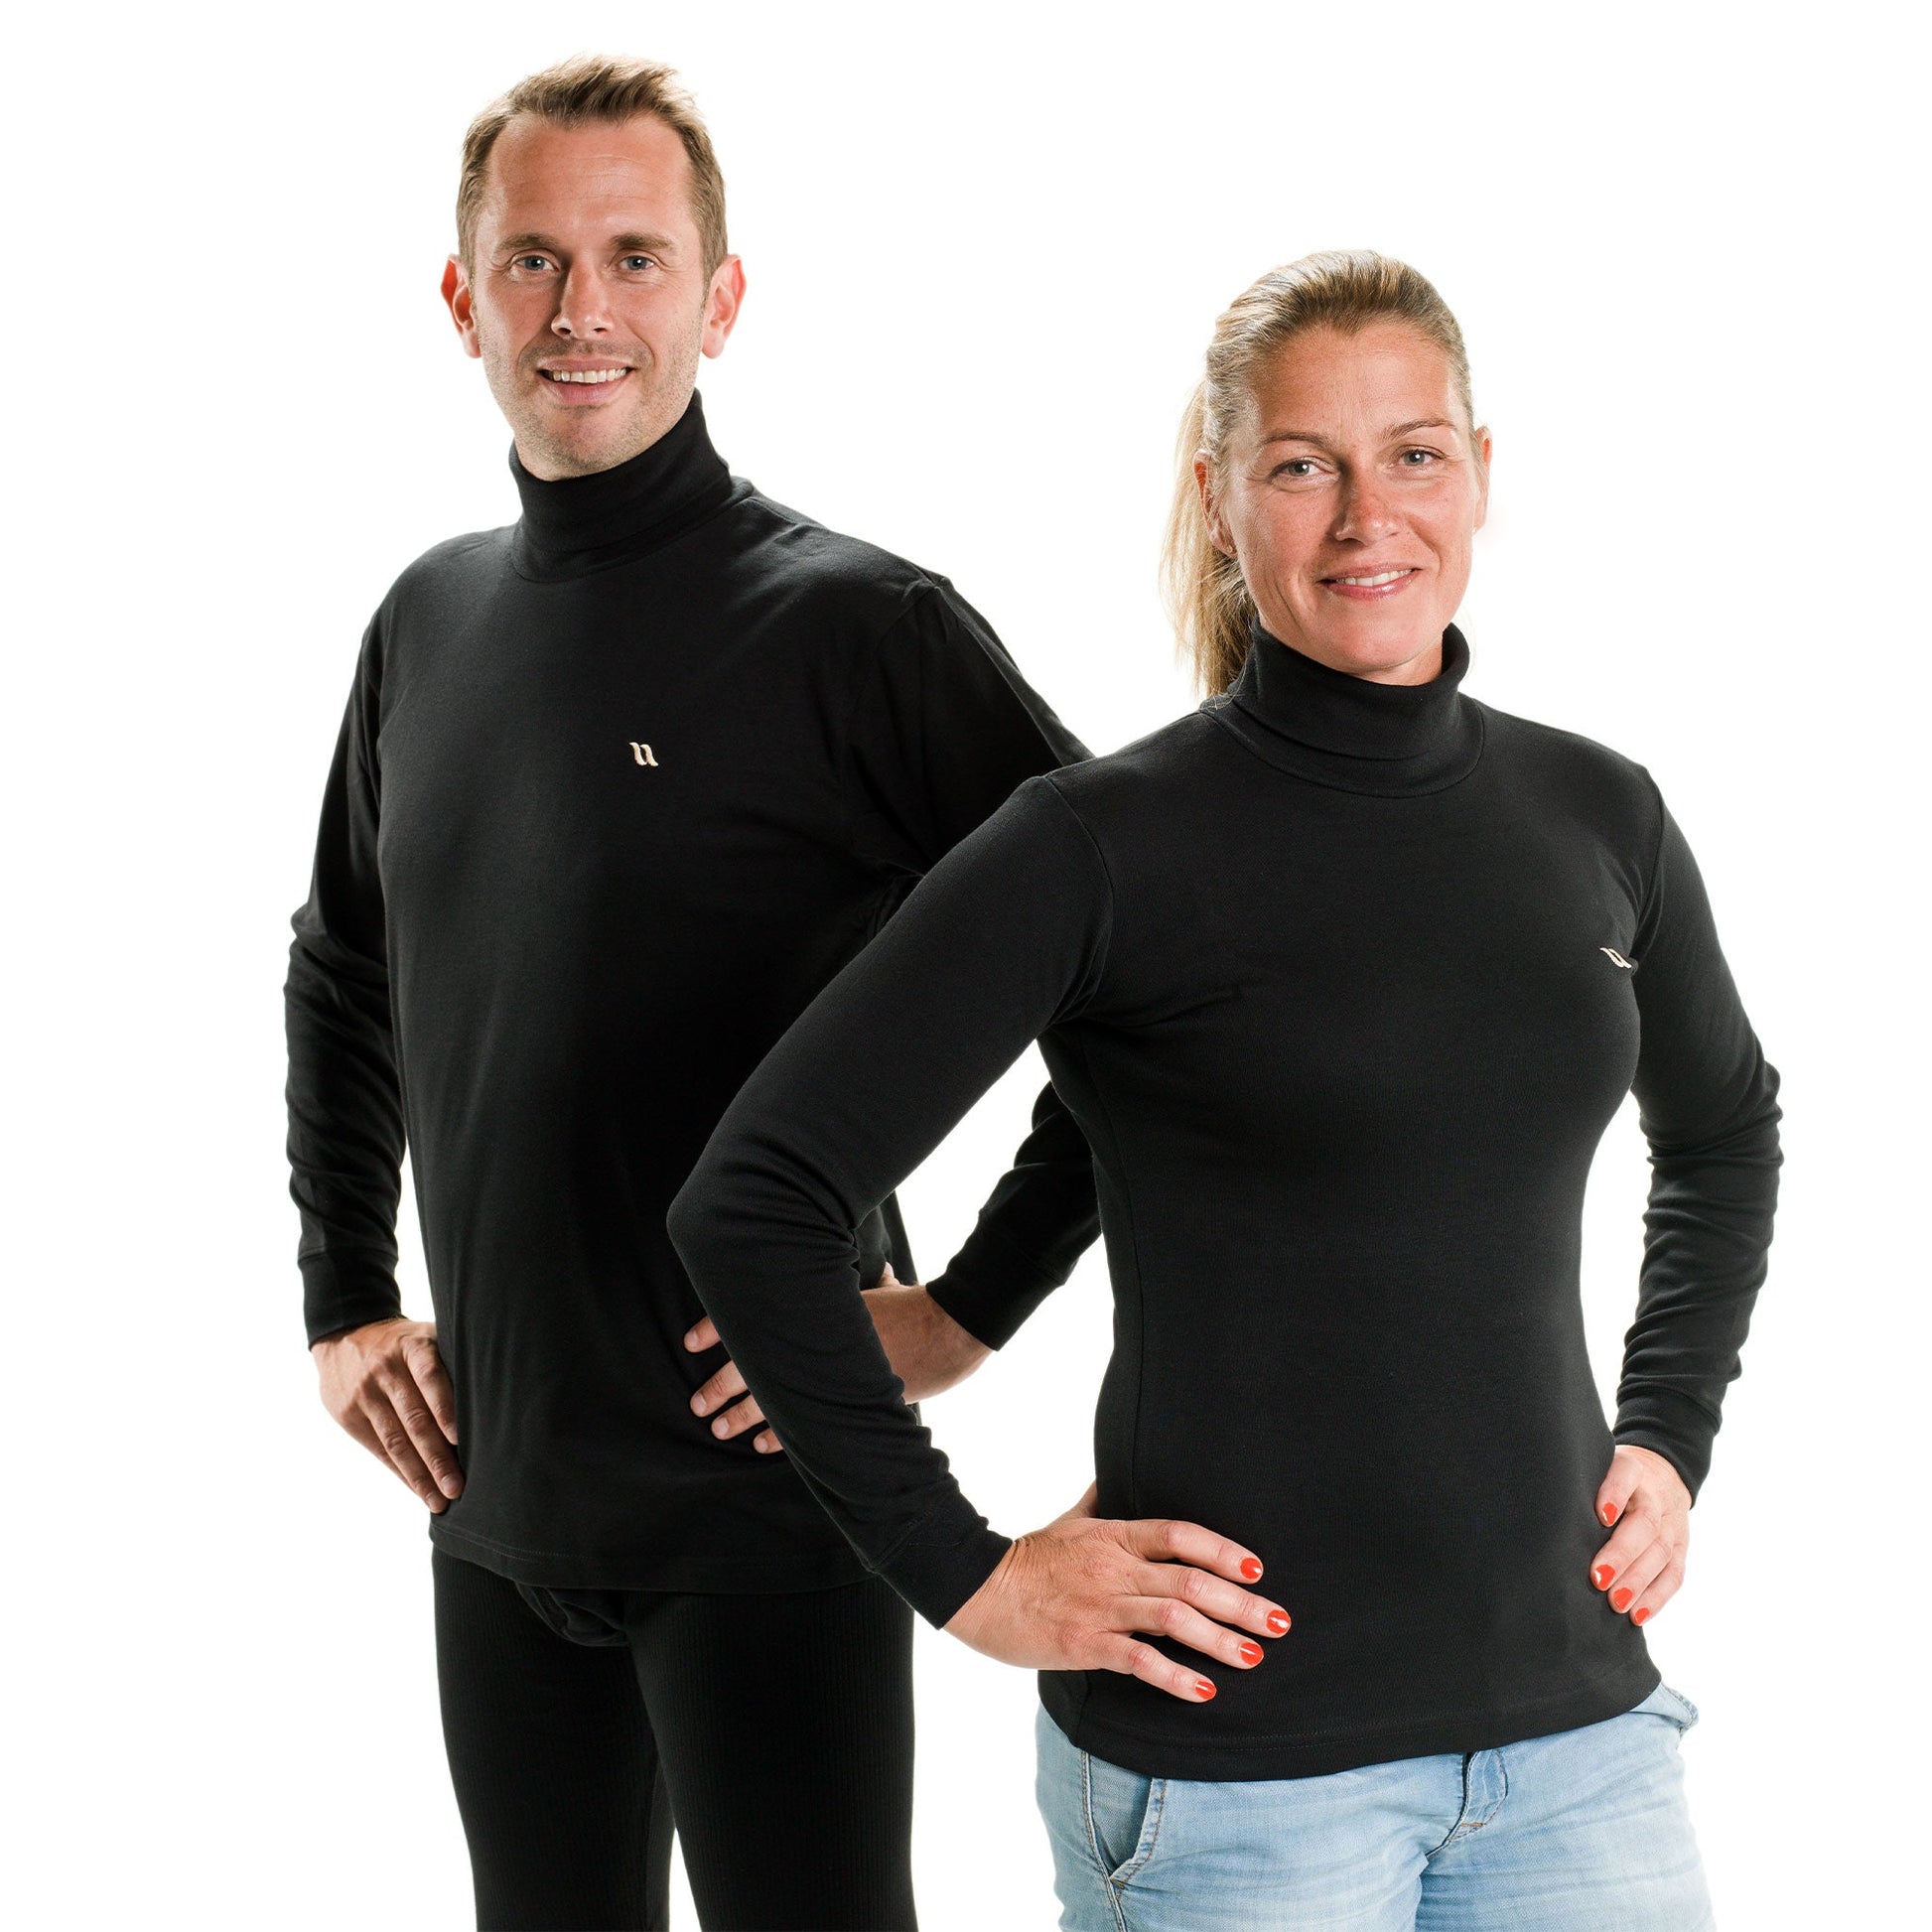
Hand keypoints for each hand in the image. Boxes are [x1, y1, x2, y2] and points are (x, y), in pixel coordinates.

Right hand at [312, 1316, 461, 1511]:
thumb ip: (450, 1362)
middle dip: (437, 1457)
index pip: (430, 1378)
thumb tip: (490, 1401)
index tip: (460, 1439)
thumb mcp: (426, 1336)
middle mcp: (386, 1371)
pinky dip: (400, 1472)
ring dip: (419, 1475)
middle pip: (414, 1419)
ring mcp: (365, 1395)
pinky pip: (379, 1450)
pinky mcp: (349, 1415)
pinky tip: (418, 1490)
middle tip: (457, 1487)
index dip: (445, 1409)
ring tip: (439, 1500)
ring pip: (395, 1441)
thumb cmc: (405, 1343)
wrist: (345, 1335)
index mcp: (413, 1347)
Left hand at [682, 1264, 991, 1454]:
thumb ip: (859, 1282)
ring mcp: (826, 1376)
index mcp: (809, 1309)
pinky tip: (760, 1444)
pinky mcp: (844, 1402)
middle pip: (751, 1366)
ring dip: (741, 1416)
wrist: (945, 1330)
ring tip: (719, 1428)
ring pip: (771, 1400)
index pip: (749, 1315)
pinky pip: (803, 1425)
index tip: (691, 1341)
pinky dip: (780, 1436)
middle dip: (719, 1385)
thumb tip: (870, 1270)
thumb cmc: (909, 1305)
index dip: (716, 1327)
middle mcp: (811, 1342)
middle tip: (697, 1404)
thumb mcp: (875, 1286)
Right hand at [943, 1482, 1290, 1702]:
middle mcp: (1116, 1568)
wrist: (977, 1588)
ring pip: (1173, 1620)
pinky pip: (1139, 1660)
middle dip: (1242, 1603)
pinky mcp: (1086, 1644)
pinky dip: (1175, 1676)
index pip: (1180, 1535)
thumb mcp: (1068, 1520)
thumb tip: (1115, 1474)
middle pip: (1190, 1582)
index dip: (1223, 1550)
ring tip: (1255, 1655)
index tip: (1258, 1568)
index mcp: (1115, 1536)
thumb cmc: (1027, 1556)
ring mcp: (1102, 1606)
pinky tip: (1204, 1691)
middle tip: (1281, 1621)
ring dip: (1220, 1640)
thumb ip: (1099, 1501)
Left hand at [1590, 1444, 1691, 1624]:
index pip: (1626, 1475)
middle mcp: (1655, 1495)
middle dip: (1622, 1553)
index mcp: (1632, 1469)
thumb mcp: (1599, 1469)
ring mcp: (1672, 1523)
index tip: (1601, 1515)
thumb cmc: (1612, 1479)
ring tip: (1616, 1603)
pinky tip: (1637, 1614)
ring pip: (1661, 1552)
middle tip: (1598, 1578)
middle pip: (1645, 1523)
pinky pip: (1674, 1574)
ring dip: (1638, 1581)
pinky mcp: (1680, 1548)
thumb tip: (1546, 1519)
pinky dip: (1656, 1597)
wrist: (1662, 1474)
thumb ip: (1581, 1486)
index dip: (1615, 1494)